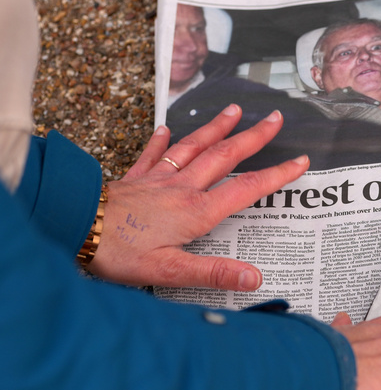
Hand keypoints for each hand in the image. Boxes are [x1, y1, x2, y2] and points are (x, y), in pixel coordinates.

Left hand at [88, 105, 308, 290]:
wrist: (72, 227)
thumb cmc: (117, 252)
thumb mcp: (170, 271)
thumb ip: (214, 273)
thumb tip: (256, 278)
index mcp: (195, 211)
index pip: (246, 189)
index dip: (276, 175)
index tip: (299, 161)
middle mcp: (181, 188)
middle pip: (224, 156)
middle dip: (253, 137)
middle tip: (275, 118)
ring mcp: (156, 179)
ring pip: (193, 147)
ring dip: (216, 128)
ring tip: (234, 110)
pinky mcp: (132, 179)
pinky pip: (151, 155)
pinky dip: (160, 140)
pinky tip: (165, 128)